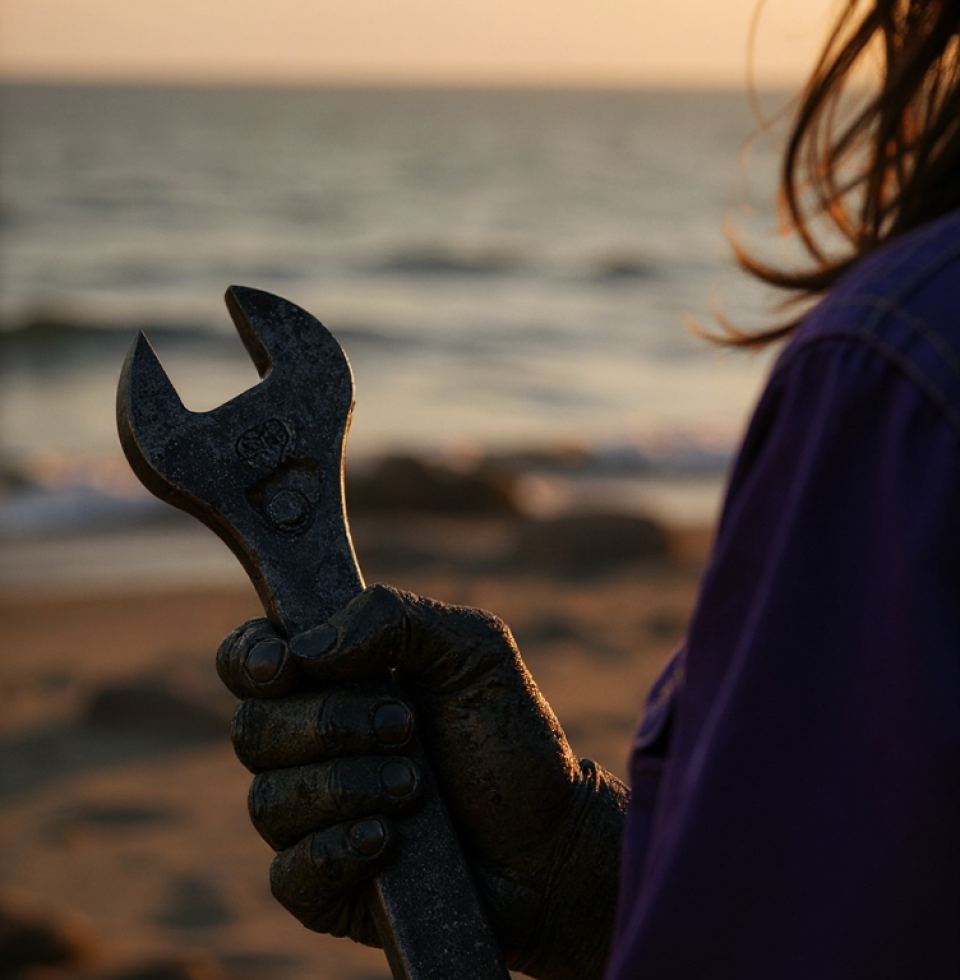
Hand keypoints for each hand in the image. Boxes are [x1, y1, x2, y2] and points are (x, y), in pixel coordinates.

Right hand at [217, 585, 626, 979]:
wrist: (549, 838)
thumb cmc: (506, 736)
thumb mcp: (473, 651)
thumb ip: (397, 618)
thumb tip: (308, 648)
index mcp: (332, 680)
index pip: (247, 660)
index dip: (248, 660)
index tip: (286, 667)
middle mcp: (308, 746)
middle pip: (253, 729)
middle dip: (332, 724)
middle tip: (406, 727)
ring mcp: (310, 817)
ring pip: (269, 800)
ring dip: (349, 786)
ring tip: (417, 787)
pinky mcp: (321, 885)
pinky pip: (290, 872)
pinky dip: (338, 851)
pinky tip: (389, 840)